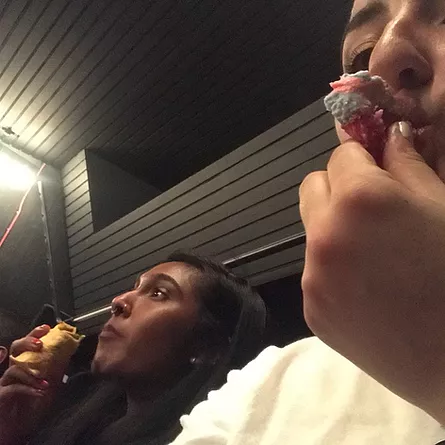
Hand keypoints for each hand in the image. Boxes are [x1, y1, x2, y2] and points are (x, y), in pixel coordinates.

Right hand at [0, 325, 54, 443]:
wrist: (21, 431)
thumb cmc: (33, 408)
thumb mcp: (50, 386)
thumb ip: (56, 369)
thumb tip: (68, 353)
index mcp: (25, 365)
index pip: (28, 344)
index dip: (35, 334)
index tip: (47, 328)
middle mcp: (13, 370)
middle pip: (15, 348)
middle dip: (27, 342)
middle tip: (40, 345)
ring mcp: (5, 383)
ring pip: (14, 369)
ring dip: (32, 373)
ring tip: (46, 381)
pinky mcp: (1, 397)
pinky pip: (12, 388)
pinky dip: (28, 388)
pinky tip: (40, 391)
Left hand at [300, 122, 444, 422]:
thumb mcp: (443, 206)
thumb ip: (407, 165)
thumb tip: (388, 137)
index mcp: (358, 199)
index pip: (341, 154)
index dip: (364, 159)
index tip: (380, 170)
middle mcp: (323, 233)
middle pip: (313, 186)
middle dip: (339, 187)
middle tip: (374, 210)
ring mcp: (311, 275)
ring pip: (311, 229)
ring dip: (334, 228)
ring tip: (375, 254)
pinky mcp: (310, 308)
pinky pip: (313, 269)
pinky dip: (333, 268)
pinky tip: (368, 288)